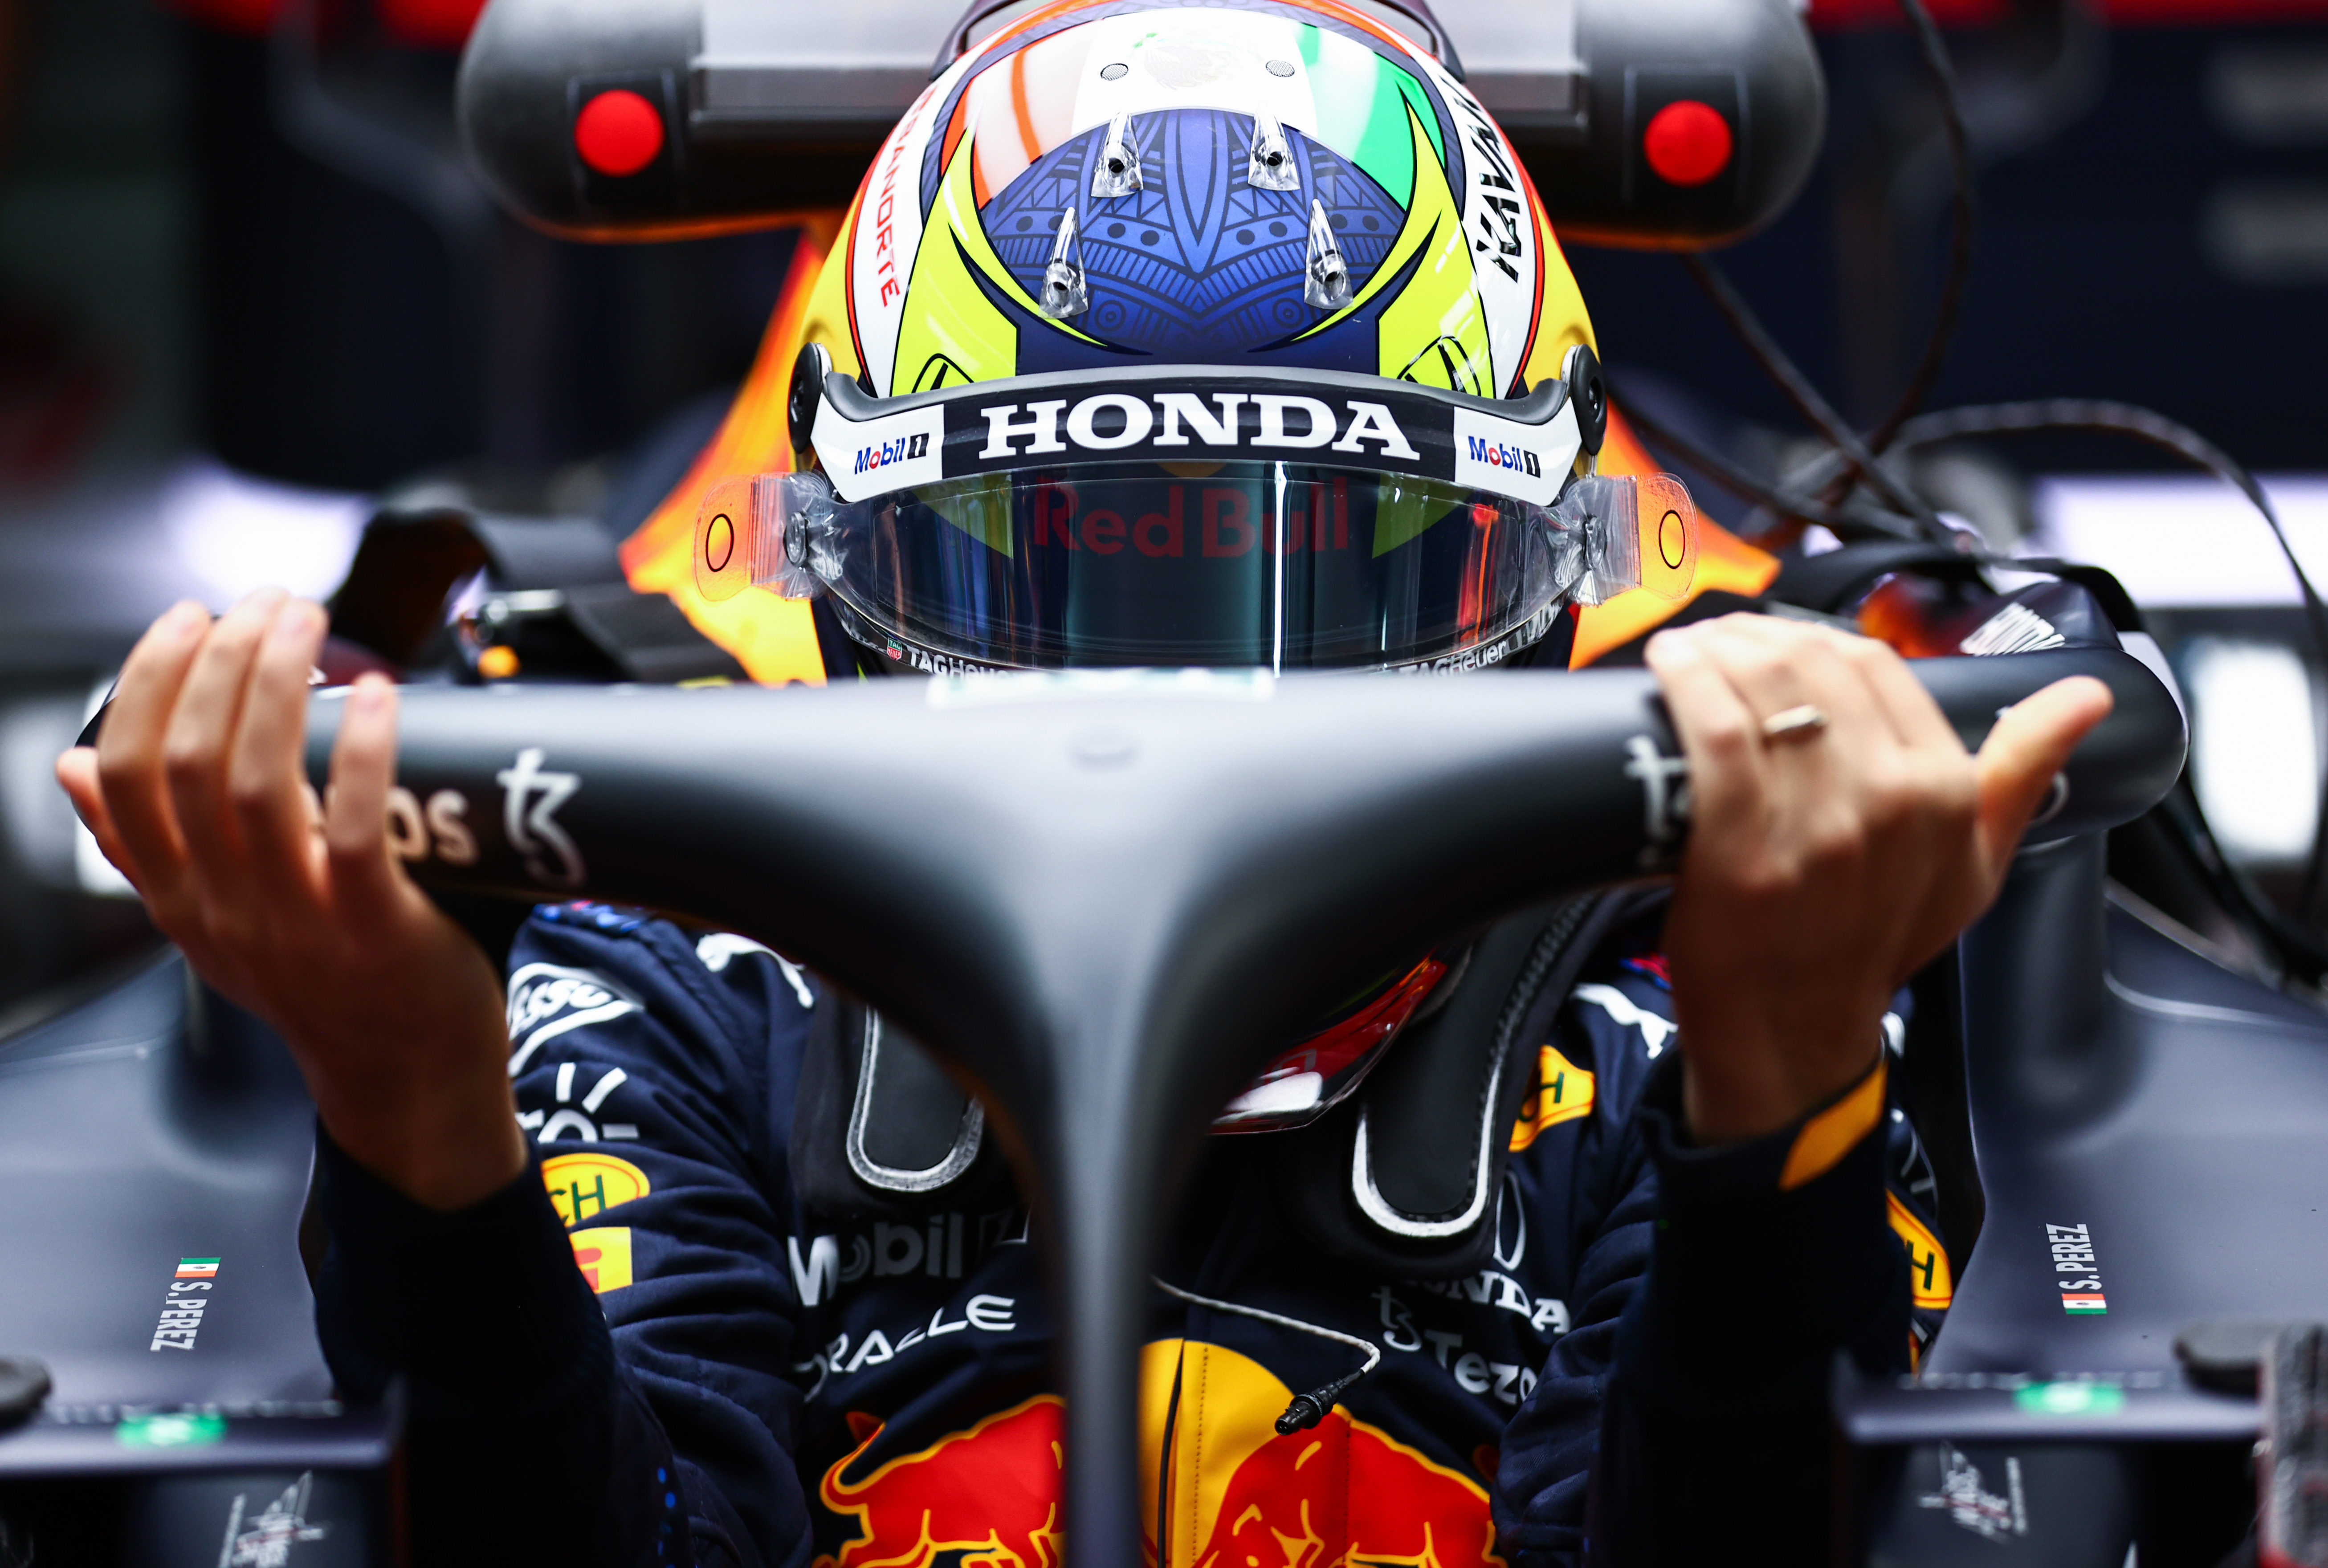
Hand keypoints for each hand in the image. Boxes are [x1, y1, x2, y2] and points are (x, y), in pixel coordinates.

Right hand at [56, 592, 525, 1208]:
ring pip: (258, 785)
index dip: (149, 684)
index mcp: (180, 897)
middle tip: (265, 602)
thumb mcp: (213, 922)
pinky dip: (364, 754)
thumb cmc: (328, 984)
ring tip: (306, 623)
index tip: (187, 618)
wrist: (408, 1077)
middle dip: (221, 664)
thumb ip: (143, 848)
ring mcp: (297, 921)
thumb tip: (75, 768)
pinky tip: (380, 698)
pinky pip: (355, 829)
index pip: (126, 775)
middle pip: (190, 763)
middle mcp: (225, 908)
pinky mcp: (374, 928)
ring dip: (278, 689)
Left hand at [1643, 613, 2112, 1145]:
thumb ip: (2024, 770)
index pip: (1874, 665)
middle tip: (1721, 640)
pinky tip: (1669, 667)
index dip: (1815, 638)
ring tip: (1690, 651)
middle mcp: (1887, 801)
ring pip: (1764, 686)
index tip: (1773, 640)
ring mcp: (1815, 826)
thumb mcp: (1974, 865)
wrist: (1796, 1034)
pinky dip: (1688, 685)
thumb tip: (2087, 697)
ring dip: (1716, 650)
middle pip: (1814, 664)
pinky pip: (1715, 731)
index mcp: (1943, 792)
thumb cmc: (1874, 944)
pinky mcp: (1740, 847)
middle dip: (1758, 635)